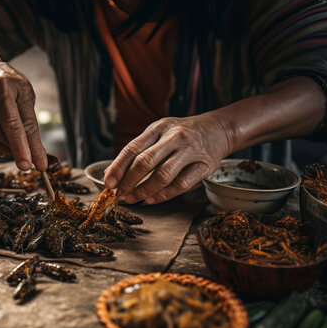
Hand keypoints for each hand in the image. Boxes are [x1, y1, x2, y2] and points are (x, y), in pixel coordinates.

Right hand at [0, 52, 46, 170]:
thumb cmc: (1, 86)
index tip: (40, 164)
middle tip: (25, 166)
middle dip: (17, 150)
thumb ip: (27, 120)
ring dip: (2, 147)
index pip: (24, 120)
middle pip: (4, 127)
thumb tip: (35, 153)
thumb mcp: (19, 93)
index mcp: (11, 83)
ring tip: (10, 149)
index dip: (33, 145)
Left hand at [103, 114, 230, 203]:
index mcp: (158, 127)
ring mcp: (191, 151)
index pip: (133, 148)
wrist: (218, 129)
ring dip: (144, 190)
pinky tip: (152, 199)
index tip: (108, 183)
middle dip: (129, 181)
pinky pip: (181, 184)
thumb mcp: (158, 133)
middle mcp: (174, 137)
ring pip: (163, 175)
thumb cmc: (180, 134)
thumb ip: (137, 150)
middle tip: (119, 194)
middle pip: (146, 162)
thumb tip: (111, 173)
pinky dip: (164, 195)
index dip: (118, 167)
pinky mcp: (204, 166)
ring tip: (133, 198)